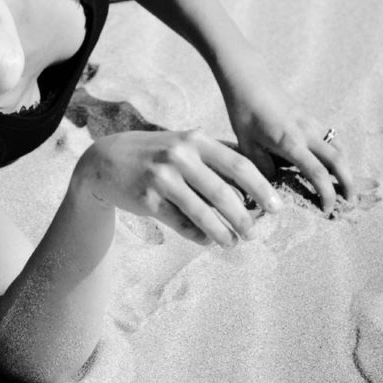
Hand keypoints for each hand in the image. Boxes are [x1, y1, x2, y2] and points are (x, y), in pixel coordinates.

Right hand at [73, 128, 281, 247]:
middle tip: (255, 233)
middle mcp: (179, 155)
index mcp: (195, 139)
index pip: (238, 165)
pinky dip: (198, 235)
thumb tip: (256, 182)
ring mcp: (161, 177)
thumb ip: (215, 157)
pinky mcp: (147, 199)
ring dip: (222, 232)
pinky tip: (207, 240)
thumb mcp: (184, 144)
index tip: (276, 208)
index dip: (261, 188)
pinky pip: (180, 223)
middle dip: (244, 217)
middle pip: (223, 193)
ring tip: (233, 242)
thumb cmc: (156, 153)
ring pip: (202, 213)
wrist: (106, 160)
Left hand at [219, 58, 352, 213]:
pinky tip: (330, 162)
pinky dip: (336, 152)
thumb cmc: (243, 111)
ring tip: (344, 185)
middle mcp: (306, 132)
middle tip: (351, 202)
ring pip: (338, 147)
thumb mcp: (246, 144)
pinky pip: (330, 137)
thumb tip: (274, 183)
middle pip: (339, 160)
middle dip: (349, 183)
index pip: (317, 173)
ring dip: (345, 167)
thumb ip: (262, 167)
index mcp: (290, 142)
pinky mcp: (309, 116)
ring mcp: (310, 122)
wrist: (248, 79)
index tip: (326, 210)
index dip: (327, 194)